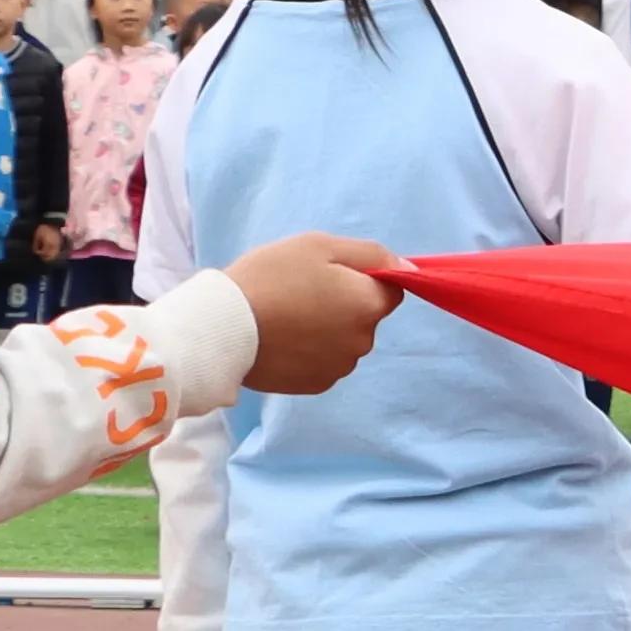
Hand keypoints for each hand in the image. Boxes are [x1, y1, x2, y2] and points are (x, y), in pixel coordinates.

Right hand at [220, 232, 412, 393]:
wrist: (222, 326)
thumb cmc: (270, 277)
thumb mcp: (320, 246)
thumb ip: (371, 255)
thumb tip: (408, 268)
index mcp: (369, 305)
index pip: (390, 289)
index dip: (363, 278)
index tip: (330, 275)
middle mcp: (363, 341)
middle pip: (365, 317)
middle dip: (344, 305)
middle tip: (301, 293)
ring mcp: (340, 367)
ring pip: (344, 341)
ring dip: (327, 330)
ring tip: (286, 317)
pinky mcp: (316, 385)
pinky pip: (324, 362)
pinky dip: (310, 352)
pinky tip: (282, 340)